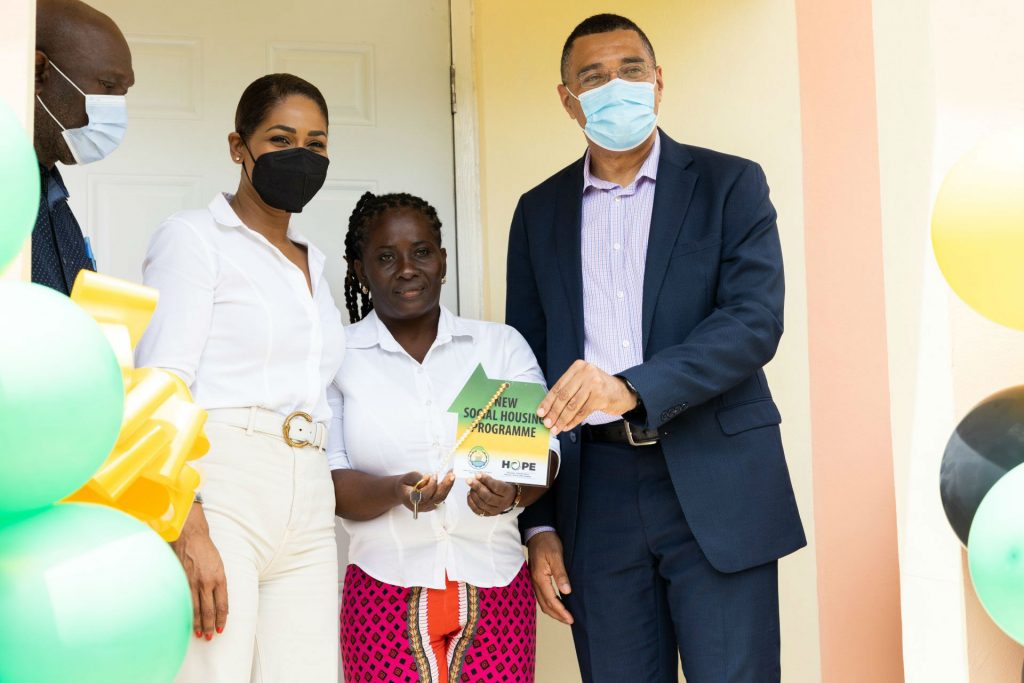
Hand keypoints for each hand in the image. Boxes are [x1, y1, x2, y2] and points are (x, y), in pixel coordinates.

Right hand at [171, 503, 227, 640]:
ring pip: (195, 609)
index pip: (222, 605)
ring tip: (198, 634)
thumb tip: (219, 604)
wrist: (191, 537)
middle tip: (209, 637)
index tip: (220, 629)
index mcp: (220, 578)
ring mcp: (192, 582)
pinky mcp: (181, 581)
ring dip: (197, 624)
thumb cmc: (207, 551)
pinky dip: (186, 613)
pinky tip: (186, 621)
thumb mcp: (219, 567)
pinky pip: (184, 601)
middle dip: (209, 626)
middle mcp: (207, 582)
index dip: (221, 619)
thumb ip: (219, 585)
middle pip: (209, 611)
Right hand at [396, 471, 454, 513]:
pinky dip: (447, 486)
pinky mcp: (433, 505)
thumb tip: (428, 478)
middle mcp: (420, 506)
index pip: (423, 495)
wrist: (404, 492)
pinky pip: (442, 496)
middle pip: (436, 498)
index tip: (433, 475)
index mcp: (410, 499)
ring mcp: (427, 507)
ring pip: (441, 497)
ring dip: (448, 485)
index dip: (430, 486)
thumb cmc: (405, 484)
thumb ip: (416, 477)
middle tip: (451, 475)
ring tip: (451, 474)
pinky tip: (449, 477)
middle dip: (445, 485)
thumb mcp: (407, 477)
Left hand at [466, 474, 516, 515]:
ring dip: (473, 494)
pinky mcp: (489, 514)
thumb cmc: (504, 486)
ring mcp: (495, 510)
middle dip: (477, 487)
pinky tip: (470, 495)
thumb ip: (491, 478)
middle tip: (470, 480)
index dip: (486, 480)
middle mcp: (502, 503)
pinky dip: (471, 502)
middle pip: (488, 497)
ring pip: (482, 504)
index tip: (478, 475)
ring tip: (471, 487)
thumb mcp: (502, 480)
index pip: (496, 487)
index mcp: (507, 492)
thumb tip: (477, 476)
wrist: (509, 497)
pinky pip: (477, 510)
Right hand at [526, 531, 572, 624]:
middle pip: (545, 605)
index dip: (561, 611)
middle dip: (557, 615)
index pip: (551, 600)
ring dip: (553, 611)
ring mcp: (533, 581)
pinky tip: (557, 604)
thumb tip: (566, 592)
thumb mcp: (556, 556)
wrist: (537, 533)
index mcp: (539, 577)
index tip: (570, 618)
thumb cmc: (547, 542)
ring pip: (542, 602)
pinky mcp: (535, 578)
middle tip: (569, 621)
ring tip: (564, 616)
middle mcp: (534, 582)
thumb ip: (561, 574)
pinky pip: (541, 596)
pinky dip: (549, 604)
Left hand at [537, 360, 637, 434]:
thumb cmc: (599, 387)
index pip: (558, 386)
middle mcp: (586, 372)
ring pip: (572, 405)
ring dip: (562, 419)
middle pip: (564, 396)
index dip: (548, 401)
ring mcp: (594, 384)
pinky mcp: (601, 397)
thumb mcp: (583, 382)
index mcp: (578, 367)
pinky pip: (582, 412)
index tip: (541, 412)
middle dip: (554, 412)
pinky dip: (573, 421)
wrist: (623, 391)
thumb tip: (549, 408)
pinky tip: (567, 427)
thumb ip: (568, 390)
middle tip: (547, 423)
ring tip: (555, 428)